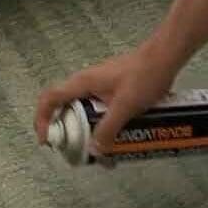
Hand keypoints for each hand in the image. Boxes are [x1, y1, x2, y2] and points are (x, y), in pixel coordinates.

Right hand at [34, 44, 180, 152]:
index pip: (49, 99)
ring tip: (97, 145)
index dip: (42, 119)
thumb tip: (95, 150)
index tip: (47, 139)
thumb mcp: (125, 107)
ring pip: (82, 109)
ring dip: (85, 128)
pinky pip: (97, 107)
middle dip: (66, 130)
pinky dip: (99, 122)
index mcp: (82, 83)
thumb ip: (108, 129)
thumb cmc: (145, 75)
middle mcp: (86, 82)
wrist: (165, 57)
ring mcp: (99, 84)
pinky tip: (115, 133)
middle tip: (75, 148)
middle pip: (64, 107)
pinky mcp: (112, 87)